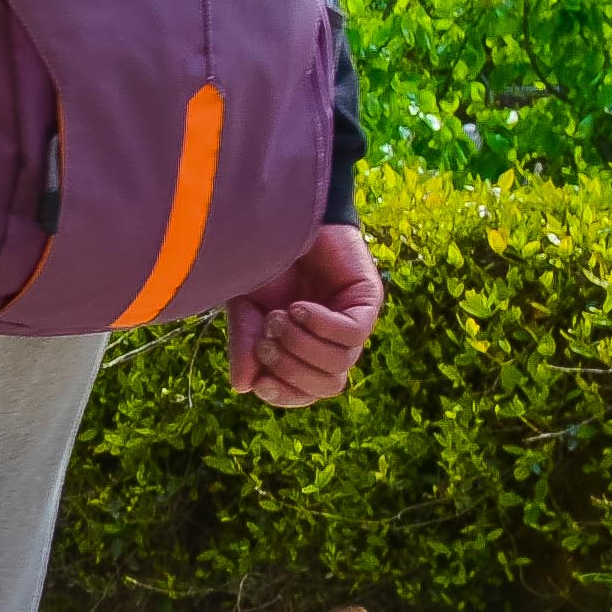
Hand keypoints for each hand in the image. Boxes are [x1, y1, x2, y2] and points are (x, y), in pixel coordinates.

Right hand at [226, 222, 383, 406]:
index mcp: (304, 349)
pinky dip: (321, 326)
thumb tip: (243, 387)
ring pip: (339, 364)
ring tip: (279, 316)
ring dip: (302, 346)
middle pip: (327, 387)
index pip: (305, 393)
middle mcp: (332, 341)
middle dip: (291, 370)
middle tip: (266, 340)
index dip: (284, 394)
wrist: (279, 217)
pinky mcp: (367, 300)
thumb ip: (246, 346)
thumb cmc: (261, 262)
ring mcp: (352, 322)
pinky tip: (300, 306)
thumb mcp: (245, 309)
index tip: (260, 380)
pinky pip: (352, 334)